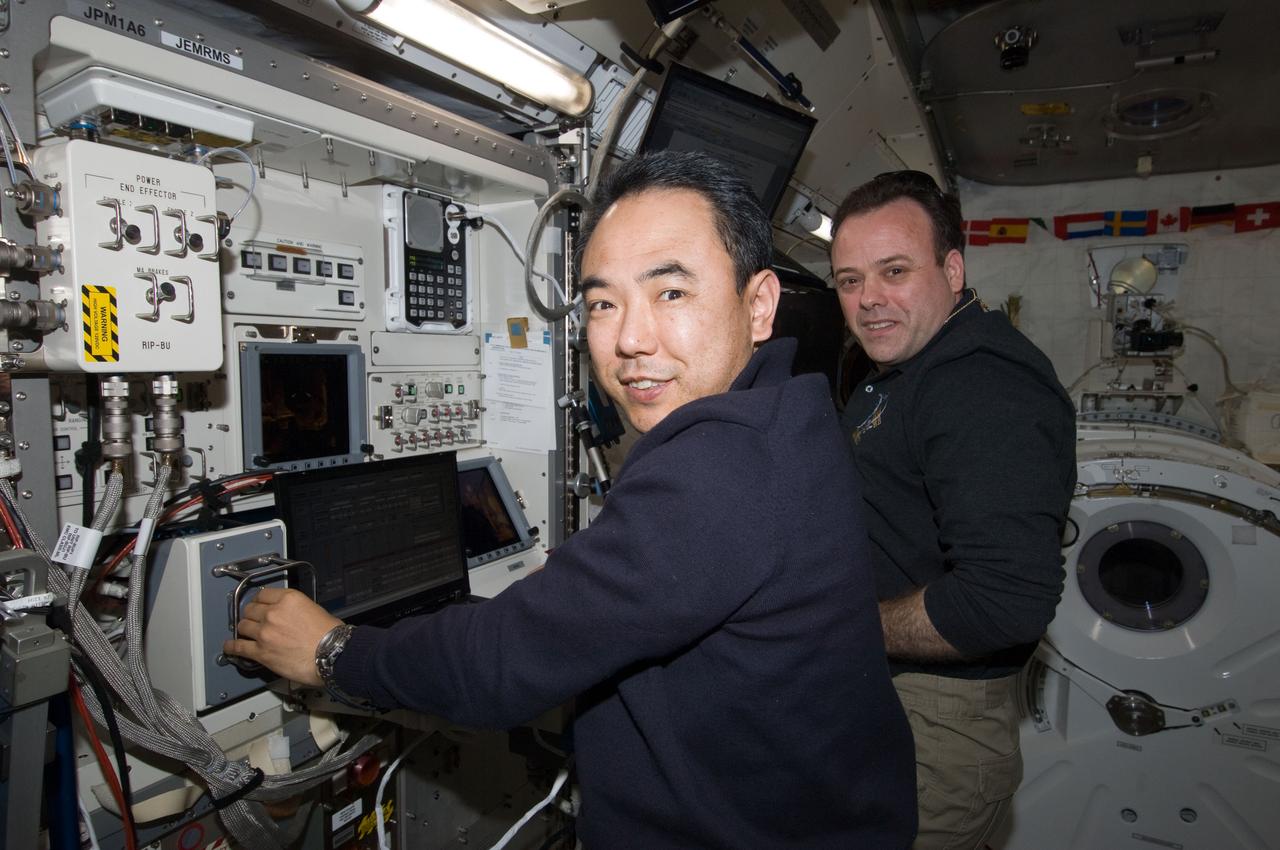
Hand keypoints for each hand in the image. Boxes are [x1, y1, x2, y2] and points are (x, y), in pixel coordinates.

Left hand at [223, 587, 341, 686]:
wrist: (332, 655)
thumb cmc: (330, 636)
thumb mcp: (314, 609)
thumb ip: (296, 609)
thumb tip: (288, 616)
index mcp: (288, 599)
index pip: (263, 594)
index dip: (260, 600)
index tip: (259, 604)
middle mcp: (273, 613)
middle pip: (250, 609)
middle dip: (251, 615)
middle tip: (253, 619)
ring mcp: (265, 633)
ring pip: (243, 626)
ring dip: (244, 629)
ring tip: (245, 633)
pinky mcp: (261, 652)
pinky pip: (239, 647)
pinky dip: (232, 647)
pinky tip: (230, 646)